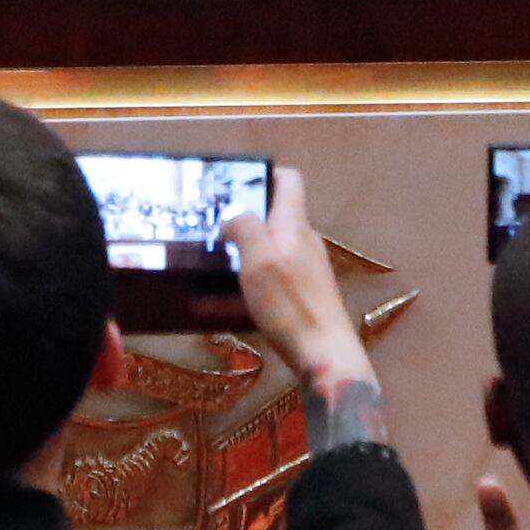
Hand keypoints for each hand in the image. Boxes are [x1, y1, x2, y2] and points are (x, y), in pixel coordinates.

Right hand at [220, 168, 377, 401]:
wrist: (325, 356)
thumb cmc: (291, 306)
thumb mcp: (260, 263)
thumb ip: (245, 229)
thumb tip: (233, 211)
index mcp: (294, 225)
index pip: (288, 180)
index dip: (264, 174)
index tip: (233, 184)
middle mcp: (303, 242)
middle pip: (273, 218)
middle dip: (241, 220)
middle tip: (207, 229)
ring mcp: (305, 270)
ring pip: (267, 253)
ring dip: (238, 257)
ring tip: (204, 267)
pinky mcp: (302, 296)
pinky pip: (268, 283)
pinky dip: (243, 288)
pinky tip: (214, 307)